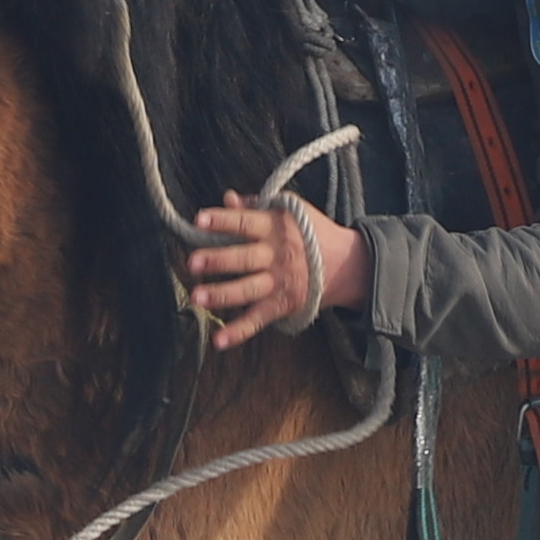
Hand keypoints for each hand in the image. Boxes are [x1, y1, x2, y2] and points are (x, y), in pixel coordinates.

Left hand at [182, 196, 364, 344]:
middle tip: (193, 262)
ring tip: (196, 297)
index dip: (222, 221)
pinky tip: (218, 341)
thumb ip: (256, 205)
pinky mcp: (282, 304)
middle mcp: (277, 255)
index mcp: (276, 227)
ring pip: (248, 290)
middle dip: (218, 260)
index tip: (199, 220)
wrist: (347, 263)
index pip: (246, 222)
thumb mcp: (290, 210)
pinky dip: (239, 332)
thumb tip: (227, 198)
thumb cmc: (311, 231)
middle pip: (244, 258)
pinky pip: (257, 320)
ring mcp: (280, 282)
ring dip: (221, 295)